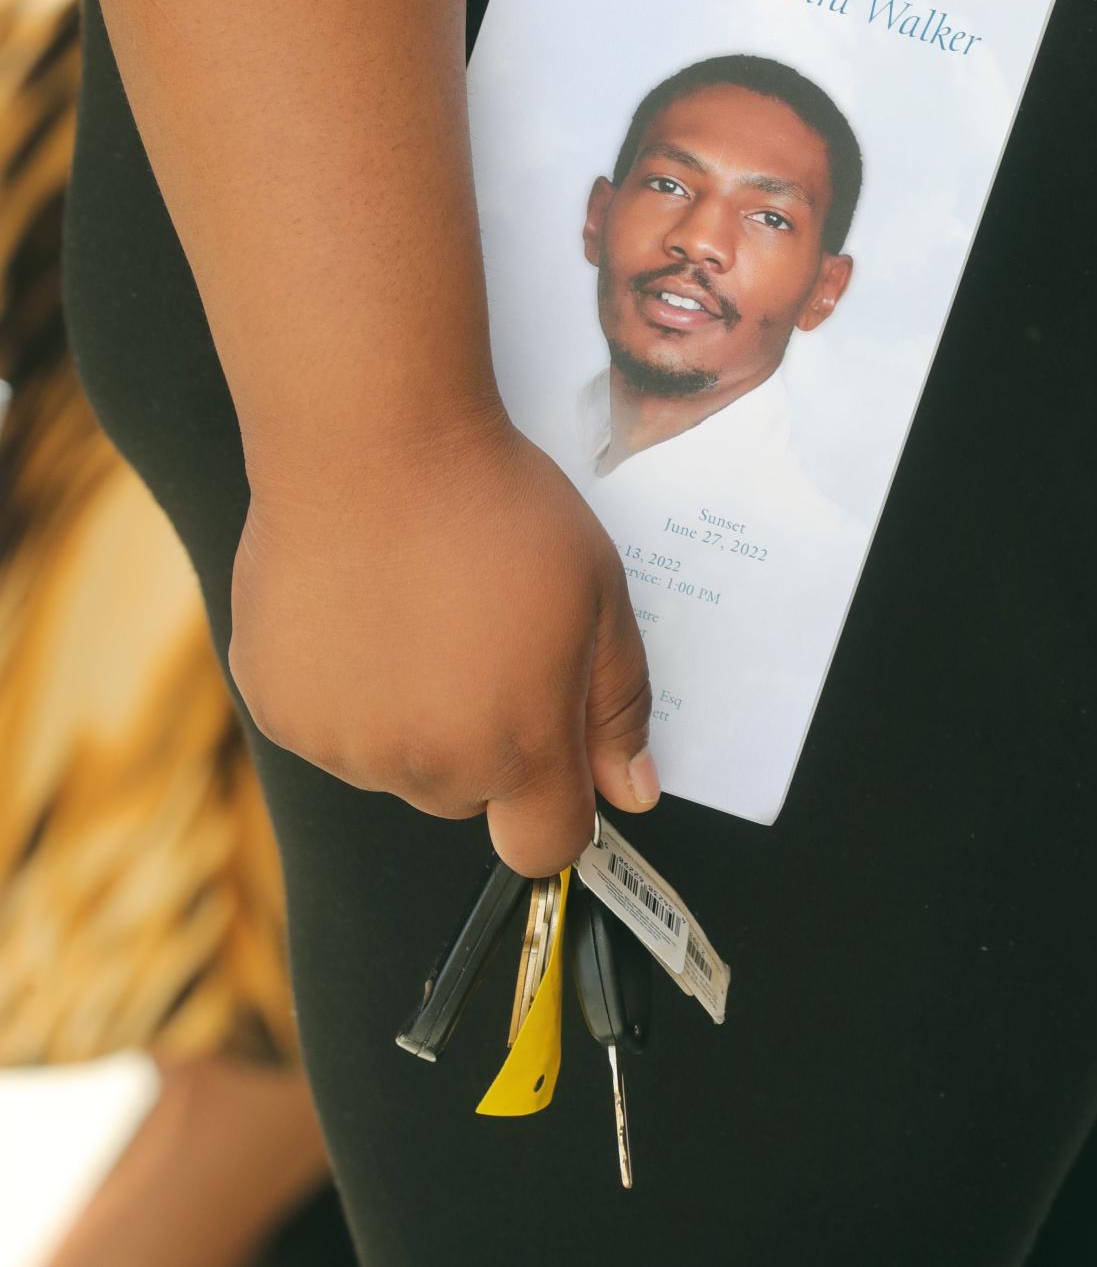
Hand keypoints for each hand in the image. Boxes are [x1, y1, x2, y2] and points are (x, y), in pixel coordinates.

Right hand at [228, 411, 658, 875]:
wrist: (370, 443)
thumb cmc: (492, 507)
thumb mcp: (597, 595)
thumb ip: (617, 706)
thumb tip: (631, 793)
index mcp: (516, 747)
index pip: (543, 844)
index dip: (556, 803)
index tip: (551, 750)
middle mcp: (424, 765)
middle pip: (466, 797)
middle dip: (482, 742)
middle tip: (478, 639)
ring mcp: (340, 742)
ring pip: (390, 763)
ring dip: (405, 717)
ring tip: (411, 614)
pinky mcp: (275, 706)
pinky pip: (323, 725)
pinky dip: (339, 688)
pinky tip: (354, 611)